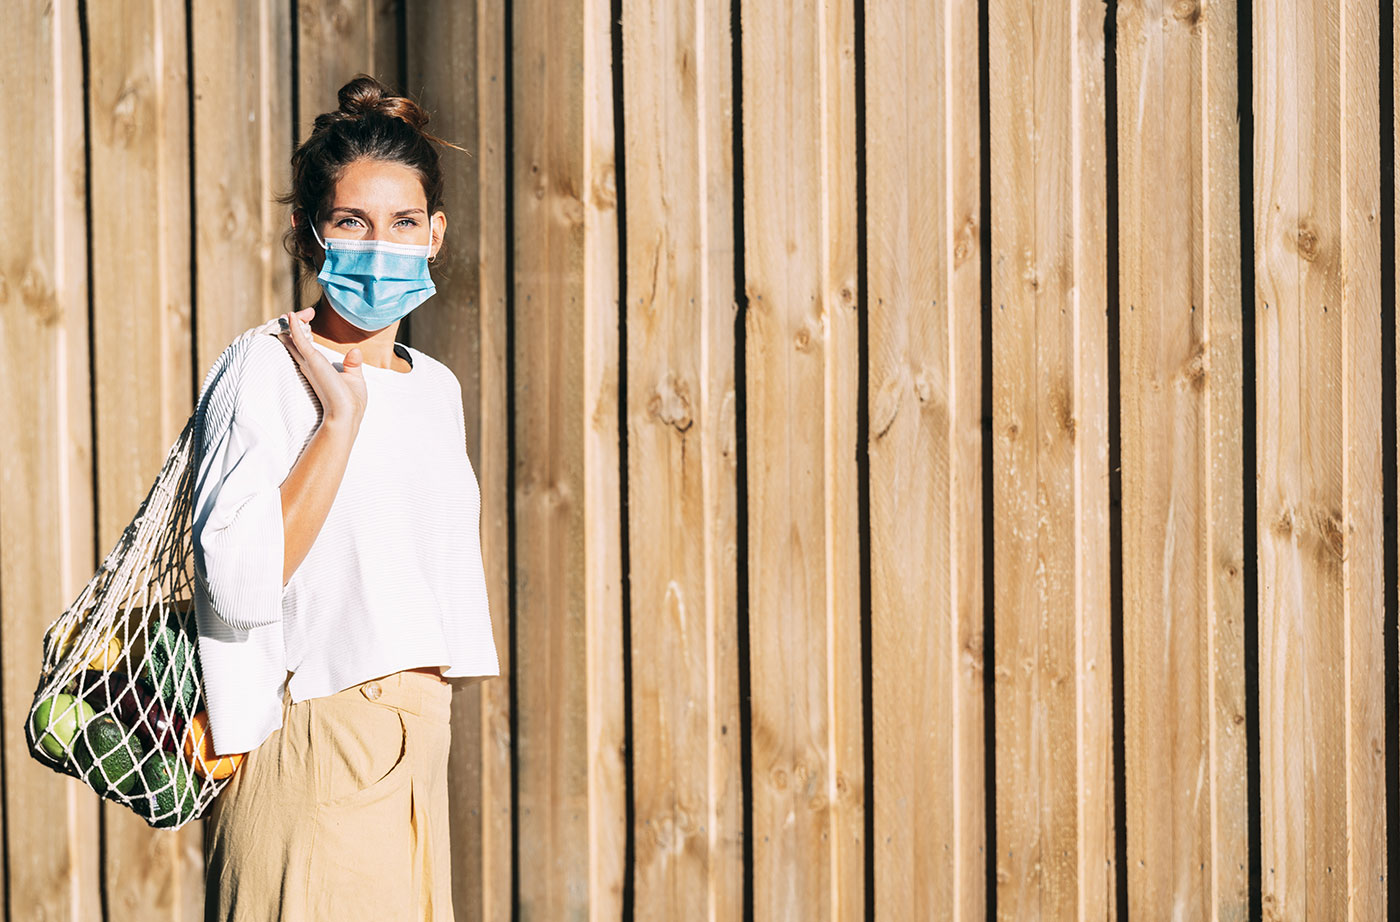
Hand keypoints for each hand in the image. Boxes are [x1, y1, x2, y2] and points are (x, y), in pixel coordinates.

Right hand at [275, 307, 366, 430]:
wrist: (346, 413)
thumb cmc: (350, 402)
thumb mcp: (354, 379)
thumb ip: (353, 365)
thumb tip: (356, 350)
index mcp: (319, 370)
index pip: (305, 351)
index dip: (298, 339)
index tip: (294, 327)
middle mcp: (311, 366)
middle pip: (297, 344)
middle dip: (292, 331)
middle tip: (286, 317)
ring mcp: (310, 363)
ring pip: (297, 340)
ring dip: (293, 326)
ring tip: (287, 313)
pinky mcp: (313, 361)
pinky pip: (301, 341)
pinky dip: (296, 328)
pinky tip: (291, 316)